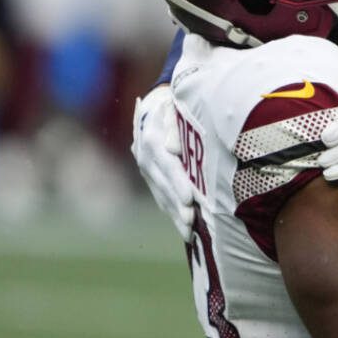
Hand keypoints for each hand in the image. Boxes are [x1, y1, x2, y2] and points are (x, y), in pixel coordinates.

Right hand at [131, 86, 194, 239]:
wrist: (157, 104)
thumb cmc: (177, 105)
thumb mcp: (177, 108)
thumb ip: (176, 126)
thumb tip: (173, 148)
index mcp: (152, 138)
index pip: (168, 165)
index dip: (178, 183)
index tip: (190, 198)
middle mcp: (145, 155)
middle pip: (164, 184)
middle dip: (178, 205)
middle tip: (192, 222)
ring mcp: (146, 168)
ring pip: (161, 195)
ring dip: (175, 215)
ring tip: (191, 233)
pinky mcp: (150, 177)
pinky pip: (161, 197)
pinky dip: (172, 213)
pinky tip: (185, 229)